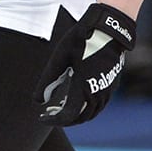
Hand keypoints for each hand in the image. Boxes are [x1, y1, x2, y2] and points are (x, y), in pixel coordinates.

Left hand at [36, 2, 135, 125]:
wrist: (108, 30)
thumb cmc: (81, 41)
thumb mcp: (59, 58)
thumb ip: (48, 80)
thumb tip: (39, 101)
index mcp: (83, 88)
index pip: (68, 116)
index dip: (53, 120)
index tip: (42, 117)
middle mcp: (97, 93)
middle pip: (80, 117)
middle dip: (64, 120)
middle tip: (49, 113)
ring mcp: (108, 90)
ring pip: (91, 113)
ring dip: (76, 115)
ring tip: (61, 107)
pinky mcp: (113, 85)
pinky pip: (99, 105)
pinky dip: (86, 108)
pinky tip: (76, 98)